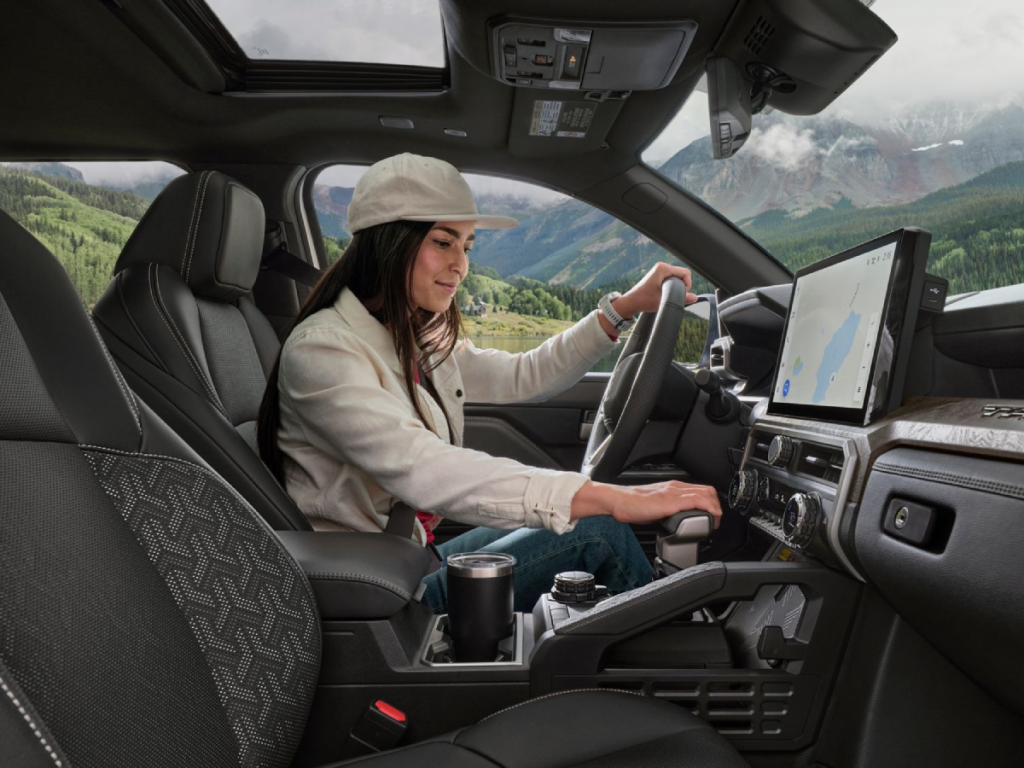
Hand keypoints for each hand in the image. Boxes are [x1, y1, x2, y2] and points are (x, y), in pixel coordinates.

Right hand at [571, 480, 722, 528]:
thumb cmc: (630, 505)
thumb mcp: (654, 506)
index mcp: (671, 487)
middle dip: (717, 506)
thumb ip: (666, 511)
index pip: (700, 489)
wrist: (617, 501)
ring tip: (714, 522)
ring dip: (716, 509)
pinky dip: (709, 509)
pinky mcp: (671, 502)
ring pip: (706, 494)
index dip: (711, 502)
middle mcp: (675, 487)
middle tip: (716, 520)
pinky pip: (697, 501)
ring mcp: (674, 493)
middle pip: (707, 490)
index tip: (712, 515)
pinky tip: (710, 518)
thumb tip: (673, 522)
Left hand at [612, 262, 697, 320]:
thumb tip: (695, 297)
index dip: (687, 284)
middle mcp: (661, 267)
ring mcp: (659, 271)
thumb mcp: (665, 300)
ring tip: (669, 296)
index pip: (685, 272)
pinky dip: (672, 287)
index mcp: (663, 268)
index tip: (682, 294)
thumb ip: (682, 299)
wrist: (631, 303)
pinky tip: (667, 294)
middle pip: (682, 275)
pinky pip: (671, 280)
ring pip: (677, 278)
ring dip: (677, 287)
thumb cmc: (644, 300)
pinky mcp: (657, 277)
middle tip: (676, 296)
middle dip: (682, 286)